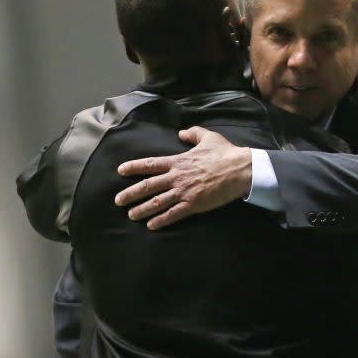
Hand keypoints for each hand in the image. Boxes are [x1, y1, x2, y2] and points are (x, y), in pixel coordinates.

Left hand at [114, 126, 251, 228]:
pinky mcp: (193, 205)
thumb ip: (192, 133)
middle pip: (148, 186)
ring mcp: (184, 192)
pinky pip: (173, 214)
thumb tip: (181, 132)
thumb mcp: (208, 137)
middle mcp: (177, 177)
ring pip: (157, 202)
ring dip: (142, 209)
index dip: (134, 167)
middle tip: (118, 200)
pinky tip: (151, 225)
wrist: (239, 169)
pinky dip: (161, 220)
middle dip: (131, 193)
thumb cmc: (225, 152)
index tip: (121, 170)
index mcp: (178, 161)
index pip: (150, 164)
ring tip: (131, 215)